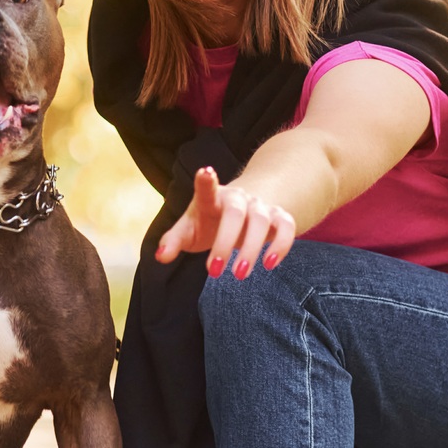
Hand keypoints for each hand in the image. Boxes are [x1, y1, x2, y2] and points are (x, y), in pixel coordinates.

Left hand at [155, 165, 297, 278]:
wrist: (244, 208)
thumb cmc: (209, 221)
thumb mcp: (189, 229)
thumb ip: (173, 241)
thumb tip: (160, 257)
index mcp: (212, 198)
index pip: (208, 189)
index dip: (206, 181)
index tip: (205, 172)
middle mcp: (238, 199)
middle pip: (235, 213)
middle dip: (225, 242)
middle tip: (213, 271)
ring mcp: (260, 206)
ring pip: (261, 221)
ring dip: (251, 249)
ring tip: (239, 275)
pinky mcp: (280, 217)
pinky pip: (287, 227)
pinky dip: (281, 245)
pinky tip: (270, 264)